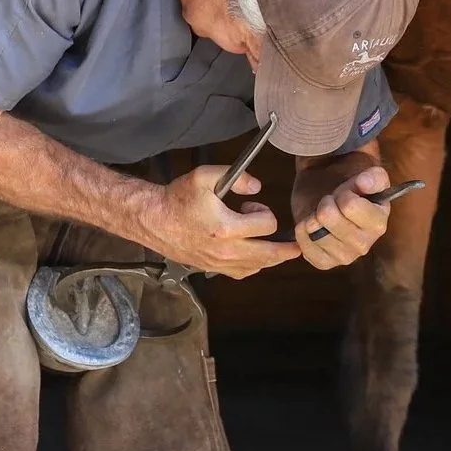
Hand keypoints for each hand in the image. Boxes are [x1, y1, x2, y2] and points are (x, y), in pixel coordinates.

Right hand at [148, 166, 300, 279]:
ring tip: (276, 247)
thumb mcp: (204, 176)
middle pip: (270, 255)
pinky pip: (243, 273)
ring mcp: (220, 263)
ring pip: (258, 266)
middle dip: (286, 248)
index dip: (263, 211)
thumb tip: (258, 187)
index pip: (267, 224)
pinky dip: (254, 266)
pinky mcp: (213, 269)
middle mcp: (226, 250)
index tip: (249, 205)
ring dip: (270, 256)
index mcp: (227, 228)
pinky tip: (255, 257)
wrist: (153, 220)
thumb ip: (236, 177)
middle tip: (297, 245)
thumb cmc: (177, 198)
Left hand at [292, 164, 392, 270]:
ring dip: (311, 218)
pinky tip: (307, 226)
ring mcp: (345, 256)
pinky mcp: (325, 262)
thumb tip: (364, 183)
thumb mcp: (368, 177)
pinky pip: (307, 250)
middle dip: (324, 204)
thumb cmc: (352, 189)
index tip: (343, 193)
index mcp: (378, 223)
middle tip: (329, 202)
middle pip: (328, 217)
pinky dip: (302, 235)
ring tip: (319, 214)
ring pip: (316, 233)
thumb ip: (373, 177)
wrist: (331, 197)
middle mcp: (365, 244)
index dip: (341, 194)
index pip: (349, 205)